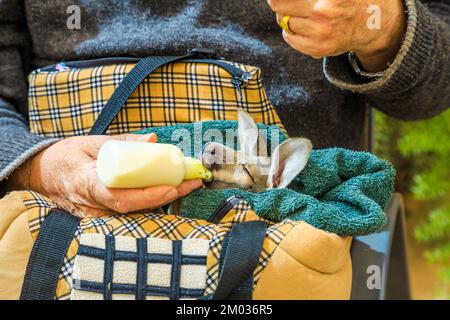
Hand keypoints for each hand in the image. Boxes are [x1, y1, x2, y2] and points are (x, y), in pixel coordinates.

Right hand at [9, 133, 201, 217]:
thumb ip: (123, 141)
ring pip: (135, 213)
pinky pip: (130, 213)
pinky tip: (170, 191)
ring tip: (188, 184)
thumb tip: (154, 139)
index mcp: (86, 183)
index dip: (147, 196)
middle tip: (193, 182)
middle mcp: (91, 205)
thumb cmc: (68, 155)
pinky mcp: (101, 218)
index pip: (120, 197)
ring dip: (164, 200)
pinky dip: (151, 203)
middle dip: (167, 196)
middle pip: (135, 208)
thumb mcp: (93, 141)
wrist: (44, 173)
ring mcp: (96, 215)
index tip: (172, 188)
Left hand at [268, 0, 406, 71]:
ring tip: (304, 11)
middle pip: (278, 4)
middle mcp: (323, 12)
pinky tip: (304, 24)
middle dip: (280, 1)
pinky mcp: (317, 49)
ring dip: (287, 15)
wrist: (375, 24)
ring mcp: (320, 33)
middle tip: (289, 2)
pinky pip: (289, 37)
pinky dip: (291, 30)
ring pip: (283, 20)